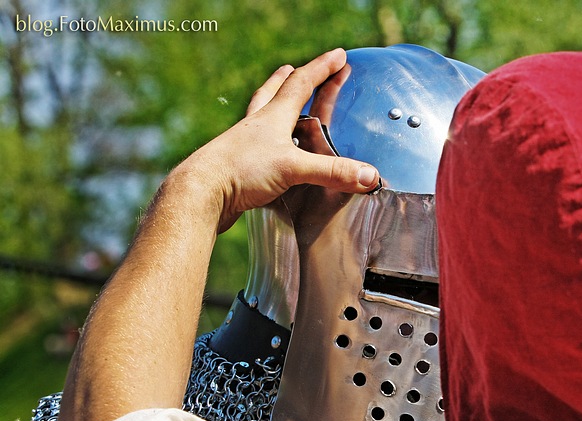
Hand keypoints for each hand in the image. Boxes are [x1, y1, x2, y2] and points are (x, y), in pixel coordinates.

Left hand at [172, 48, 379, 232]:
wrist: (201, 193)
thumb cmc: (242, 171)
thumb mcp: (294, 169)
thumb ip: (332, 172)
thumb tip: (370, 176)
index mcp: (273, 117)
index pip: (301, 84)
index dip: (322, 68)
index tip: (338, 55)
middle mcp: (257, 125)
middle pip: (274, 93)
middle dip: (289, 79)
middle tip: (295, 68)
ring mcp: (244, 144)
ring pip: (260, 117)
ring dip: (271, 105)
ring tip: (276, 101)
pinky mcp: (237, 166)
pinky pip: (255, 146)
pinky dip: (265, 141)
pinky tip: (265, 151)